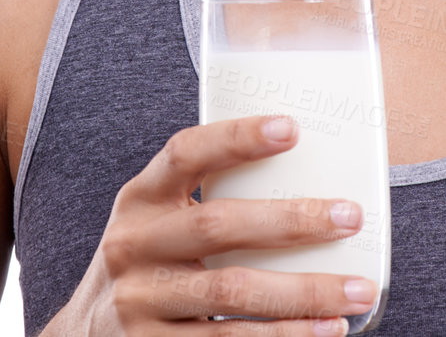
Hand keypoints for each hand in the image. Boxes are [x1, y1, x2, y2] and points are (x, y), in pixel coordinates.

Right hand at [42, 114, 378, 334]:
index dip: (235, 137)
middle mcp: (132, 246)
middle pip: (217, 226)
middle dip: (291, 221)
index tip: (292, 129)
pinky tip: (324, 331)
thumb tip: (311, 171)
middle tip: (350, 216)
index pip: (184, 154)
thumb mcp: (159, 219)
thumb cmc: (150, 261)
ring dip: (303, 294)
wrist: (87, 333)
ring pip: (231, 295)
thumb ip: (210, 197)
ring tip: (357, 290)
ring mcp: (138, 303)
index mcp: (139, 199)